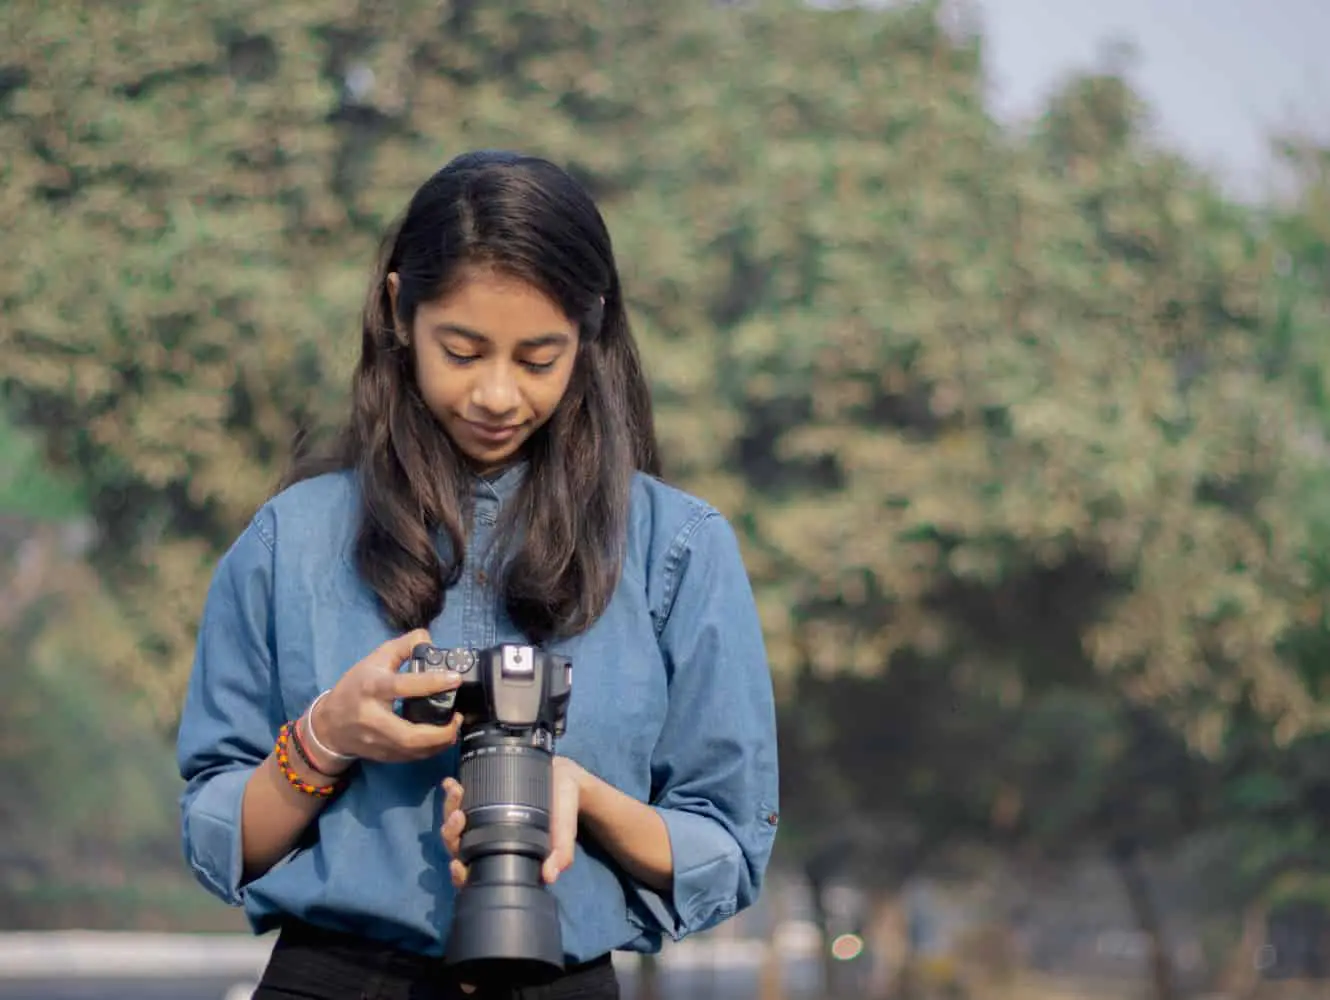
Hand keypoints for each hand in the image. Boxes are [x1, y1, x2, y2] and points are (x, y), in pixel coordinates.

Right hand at [307, 629, 464, 769]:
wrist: (329, 725)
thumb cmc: (355, 687)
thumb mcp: (376, 659)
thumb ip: (403, 646)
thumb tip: (429, 640)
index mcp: (372, 688)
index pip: (402, 686)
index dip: (431, 682)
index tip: (454, 678)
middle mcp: (372, 718)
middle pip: (408, 734)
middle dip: (440, 731)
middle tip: (458, 717)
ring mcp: (376, 741)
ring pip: (412, 751)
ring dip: (440, 742)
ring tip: (454, 727)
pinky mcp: (382, 755)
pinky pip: (410, 758)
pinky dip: (430, 750)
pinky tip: (442, 738)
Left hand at [442, 756, 585, 887]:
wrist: (565, 778)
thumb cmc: (563, 809)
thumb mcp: (565, 830)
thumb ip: (560, 851)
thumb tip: (550, 875)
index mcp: (503, 853)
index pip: (475, 872)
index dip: (460, 874)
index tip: (457, 865)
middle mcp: (487, 838)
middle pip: (457, 844)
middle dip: (451, 832)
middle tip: (459, 816)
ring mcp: (481, 818)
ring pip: (454, 822)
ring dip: (449, 808)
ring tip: (456, 790)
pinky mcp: (481, 797)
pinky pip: (460, 799)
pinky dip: (452, 792)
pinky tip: (451, 781)